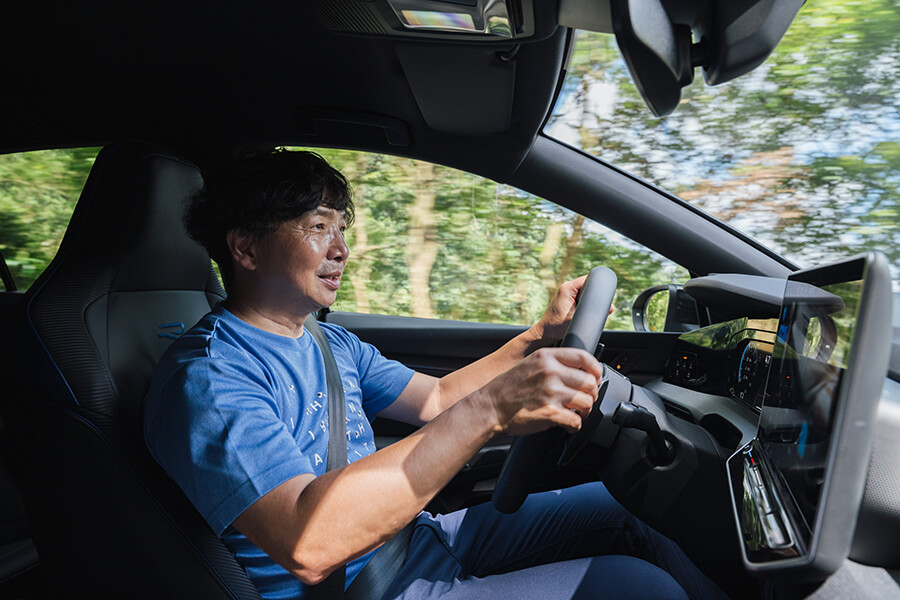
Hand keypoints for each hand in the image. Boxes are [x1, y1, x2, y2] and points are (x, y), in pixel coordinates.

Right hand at [478, 347, 603, 435]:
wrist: (490, 407)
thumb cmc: (508, 388)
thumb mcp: (530, 364)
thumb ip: (554, 364)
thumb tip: (581, 371)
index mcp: (547, 357)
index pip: (584, 357)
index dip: (596, 369)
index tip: (596, 378)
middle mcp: (550, 372)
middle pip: (589, 382)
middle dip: (591, 394)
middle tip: (584, 401)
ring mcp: (550, 392)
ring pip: (586, 402)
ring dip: (585, 411)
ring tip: (577, 414)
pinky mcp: (549, 413)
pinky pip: (576, 421)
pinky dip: (575, 426)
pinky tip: (568, 426)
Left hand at [530, 275, 613, 346]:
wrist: (545, 334)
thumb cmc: (556, 327)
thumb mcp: (578, 318)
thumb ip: (594, 311)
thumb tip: (611, 307)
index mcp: (567, 288)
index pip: (589, 279)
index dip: (598, 286)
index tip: (603, 296)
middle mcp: (566, 287)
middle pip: (588, 285)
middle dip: (595, 295)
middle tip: (597, 307)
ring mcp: (566, 293)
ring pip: (585, 292)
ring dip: (589, 300)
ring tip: (586, 311)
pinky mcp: (567, 299)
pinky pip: (580, 297)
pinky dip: (584, 303)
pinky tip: (583, 312)